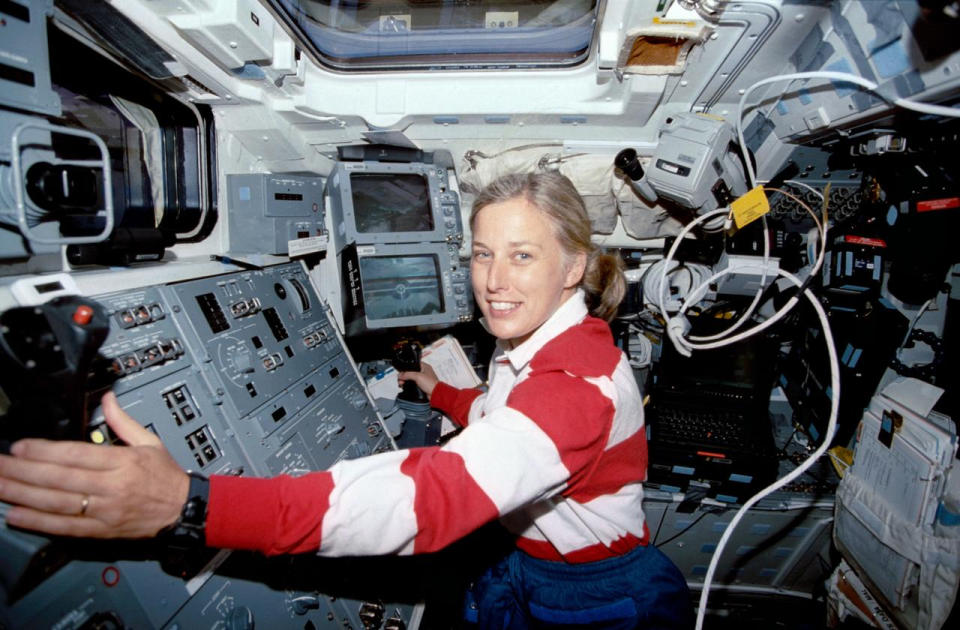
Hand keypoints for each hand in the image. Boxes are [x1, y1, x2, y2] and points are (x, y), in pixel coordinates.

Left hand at [0, 392, 188, 538]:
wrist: (184, 509)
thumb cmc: (167, 477)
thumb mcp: (150, 442)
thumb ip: (123, 421)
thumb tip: (107, 398)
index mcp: (123, 462)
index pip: (76, 454)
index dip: (44, 451)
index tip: (20, 447)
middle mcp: (112, 486)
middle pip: (59, 478)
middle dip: (23, 471)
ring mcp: (104, 510)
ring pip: (57, 502)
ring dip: (23, 494)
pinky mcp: (101, 530)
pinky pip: (65, 527)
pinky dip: (39, 522)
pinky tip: (17, 514)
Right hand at [397, 362, 439, 397]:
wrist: (435, 394)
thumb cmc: (431, 384)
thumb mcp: (418, 376)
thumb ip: (408, 374)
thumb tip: (401, 375)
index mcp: (424, 366)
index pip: (412, 364)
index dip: (406, 368)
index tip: (401, 372)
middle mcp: (423, 372)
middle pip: (410, 372)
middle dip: (404, 376)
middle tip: (401, 379)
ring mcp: (422, 379)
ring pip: (410, 378)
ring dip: (405, 381)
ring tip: (402, 383)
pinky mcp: (420, 385)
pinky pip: (412, 384)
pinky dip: (408, 385)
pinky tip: (404, 386)